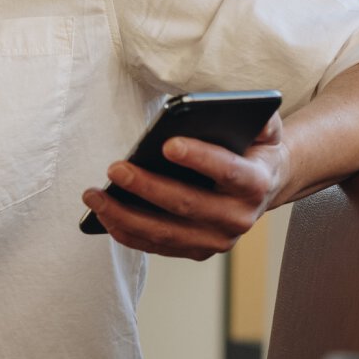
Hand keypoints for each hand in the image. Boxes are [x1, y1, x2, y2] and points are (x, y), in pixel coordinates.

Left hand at [81, 113, 287, 259]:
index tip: (167, 144)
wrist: (263, 183)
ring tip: (93, 195)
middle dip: (147, 187)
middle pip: (187, 205)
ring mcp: (216, 240)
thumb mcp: (264, 127)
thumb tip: (236, 107)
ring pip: (164, 232)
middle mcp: (238, 218)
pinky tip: (102, 213)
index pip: (228, 171)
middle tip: (115, 169)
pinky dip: (125, 232)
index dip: (199, 158)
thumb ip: (258, 116)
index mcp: (255, 182)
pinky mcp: (196, 251)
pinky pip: (154, 246)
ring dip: (124, 215)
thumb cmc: (252, 148)